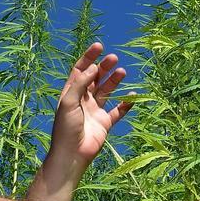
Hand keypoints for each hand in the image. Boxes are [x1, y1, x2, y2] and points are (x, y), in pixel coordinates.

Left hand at [52, 42, 131, 162]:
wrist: (72, 154)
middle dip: (104, 67)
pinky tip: (133, 96)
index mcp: (72, 93)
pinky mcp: (105, 123)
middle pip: (95, 78)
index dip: (88, 57)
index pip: (80, 70)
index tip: (99, 46)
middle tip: (113, 58)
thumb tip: (93, 67)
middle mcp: (84, 100)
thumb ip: (80, 84)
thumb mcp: (68, 102)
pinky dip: (126, 104)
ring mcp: (95, 111)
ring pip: (107, 91)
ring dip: (114, 81)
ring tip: (122, 71)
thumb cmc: (66, 128)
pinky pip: (118, 111)